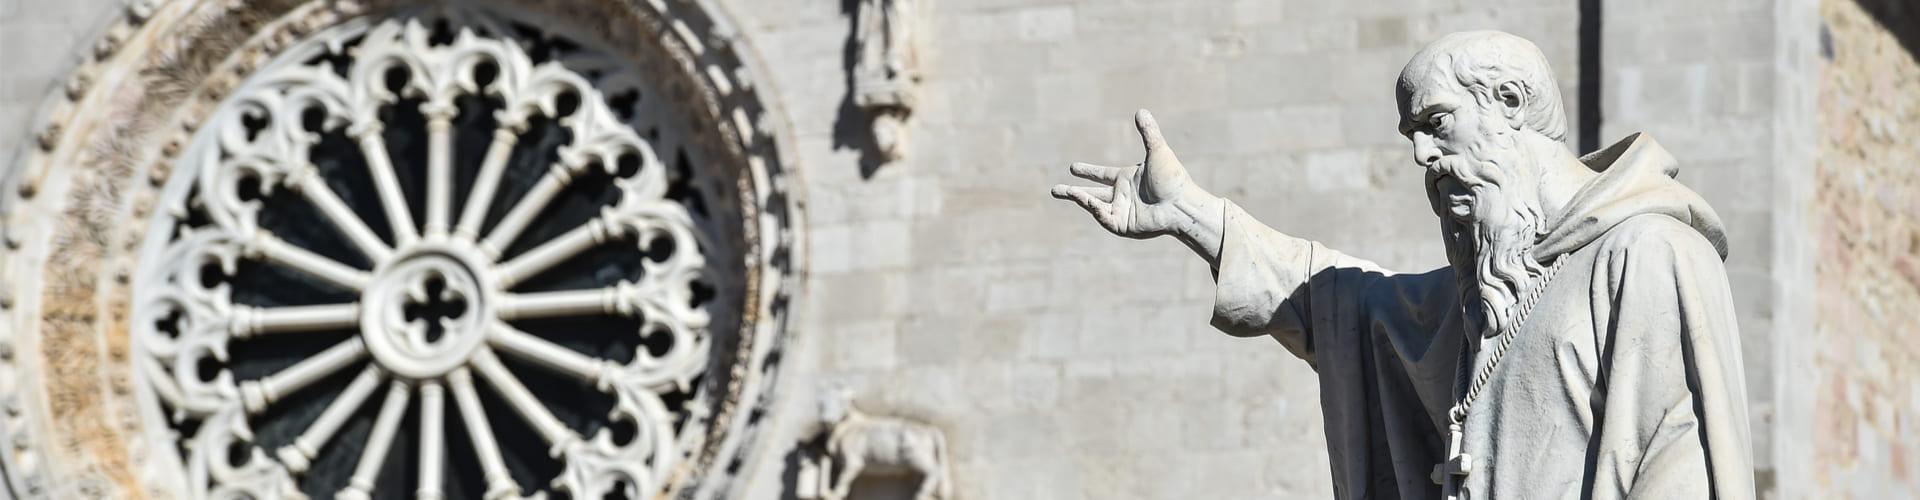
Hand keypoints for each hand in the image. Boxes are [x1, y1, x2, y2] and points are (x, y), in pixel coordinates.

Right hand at [1052, 110, 1221, 249]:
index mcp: (1127, 178)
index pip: (1102, 175)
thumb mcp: (1158, 151)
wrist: (1181, 205)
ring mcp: (1121, 211)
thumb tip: (1141, 110)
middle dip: (1072, 192)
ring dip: (1077, 198)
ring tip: (1060, 191)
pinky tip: (1083, 198)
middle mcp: (1122, 195)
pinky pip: (1102, 216)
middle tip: (1054, 190)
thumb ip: (1148, 132)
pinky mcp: (1123, 225)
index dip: (1088, 171)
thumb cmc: (1173, 179)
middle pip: (1091, 193)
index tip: (1072, 168)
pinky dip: (1092, 207)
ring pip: (1093, 205)